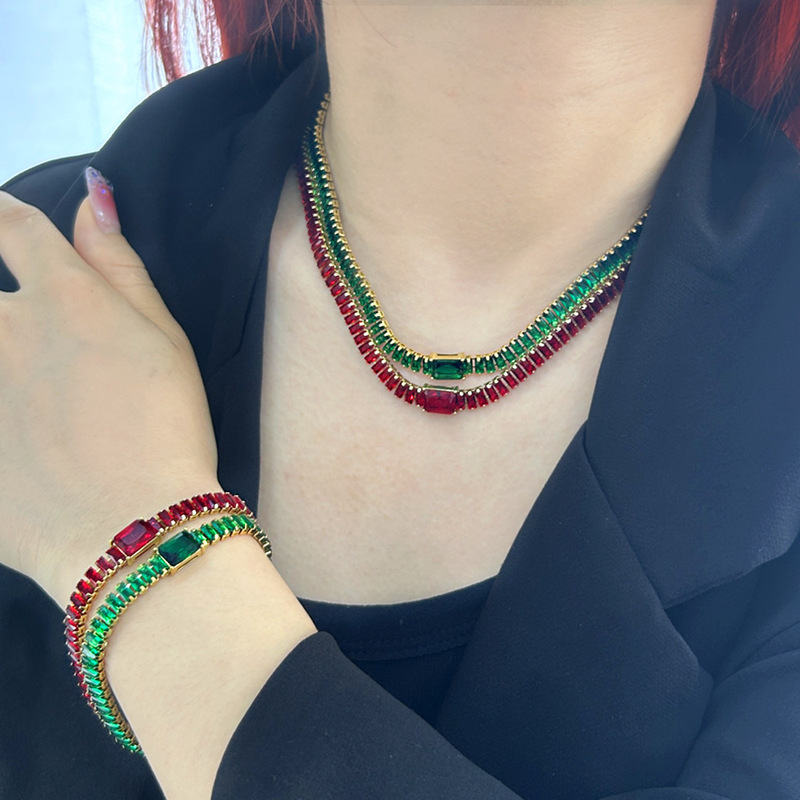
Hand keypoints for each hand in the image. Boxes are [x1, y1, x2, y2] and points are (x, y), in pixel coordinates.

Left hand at [0, 173, 220, 604]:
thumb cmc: (166, 429)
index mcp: (62, 298)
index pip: (10, 224)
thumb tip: (92, 197)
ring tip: (25, 382)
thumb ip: (120, 267)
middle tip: (21, 331)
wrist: (133, 529)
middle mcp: (3, 329)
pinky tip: (14, 428)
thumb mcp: (164, 341)